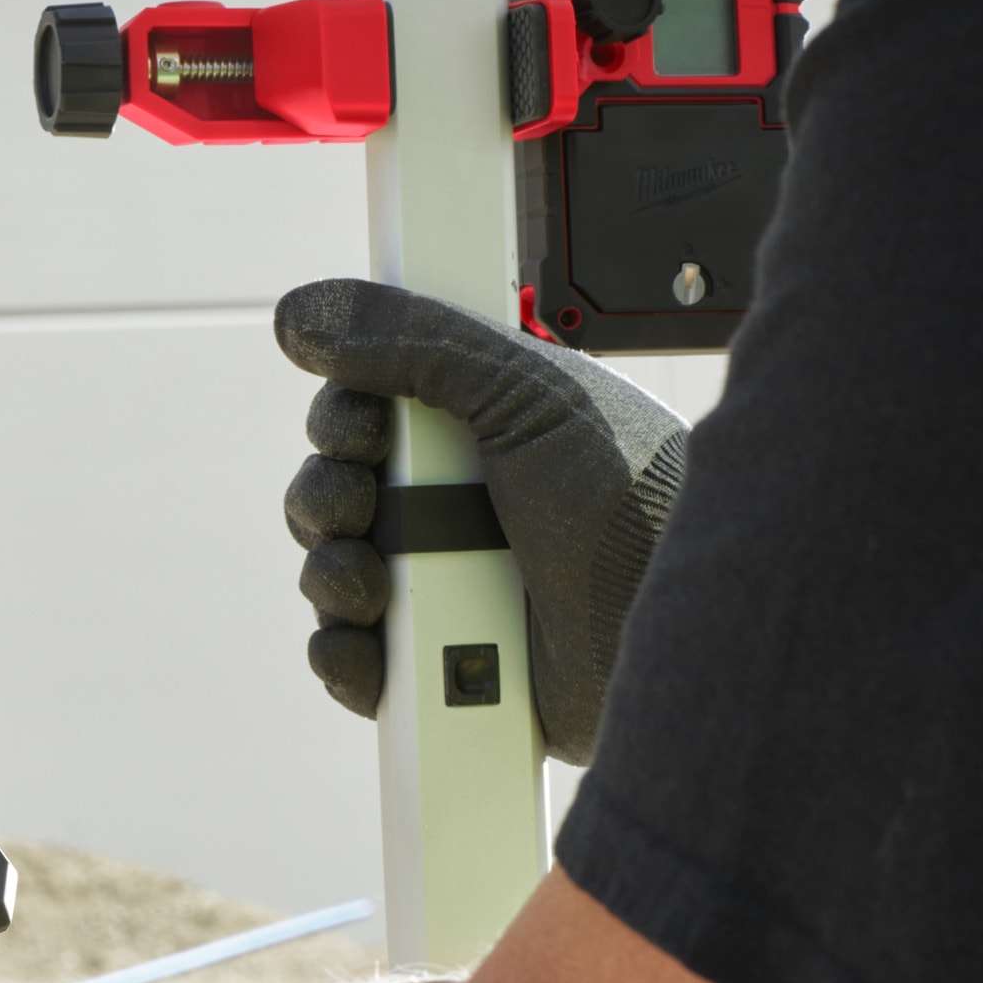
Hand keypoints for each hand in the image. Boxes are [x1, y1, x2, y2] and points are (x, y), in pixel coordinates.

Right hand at [275, 279, 688, 764]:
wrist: (680, 626)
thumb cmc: (634, 505)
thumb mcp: (529, 394)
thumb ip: (417, 342)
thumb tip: (303, 311)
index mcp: (475, 431)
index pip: (362, 412)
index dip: (343, 418)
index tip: (364, 426)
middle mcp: (452, 506)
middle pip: (330, 490)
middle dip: (327, 497)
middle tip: (361, 503)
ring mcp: (442, 589)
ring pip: (328, 574)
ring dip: (331, 575)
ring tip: (375, 586)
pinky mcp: (435, 671)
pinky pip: (347, 663)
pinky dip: (343, 658)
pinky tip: (375, 649)